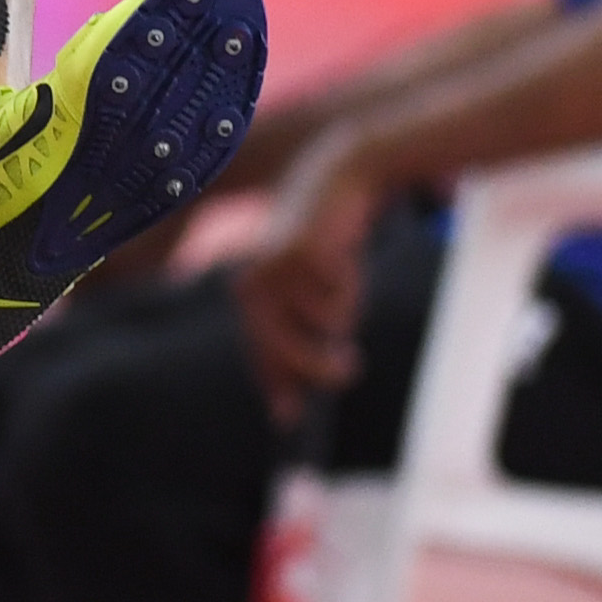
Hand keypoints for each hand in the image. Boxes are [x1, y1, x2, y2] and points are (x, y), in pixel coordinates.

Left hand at [231, 137, 382, 424]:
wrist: (337, 180)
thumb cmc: (327, 246)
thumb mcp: (313, 297)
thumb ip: (302, 342)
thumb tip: (287, 413)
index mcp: (250, 297)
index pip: (260, 354)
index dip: (276, 386)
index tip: (288, 421)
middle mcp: (252, 284)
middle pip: (284, 350)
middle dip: (318, 368)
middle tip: (350, 366)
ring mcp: (275, 268)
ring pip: (322, 323)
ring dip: (346, 310)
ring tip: (343, 279)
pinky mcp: (302, 253)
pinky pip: (339, 295)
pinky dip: (351, 285)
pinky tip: (343, 254)